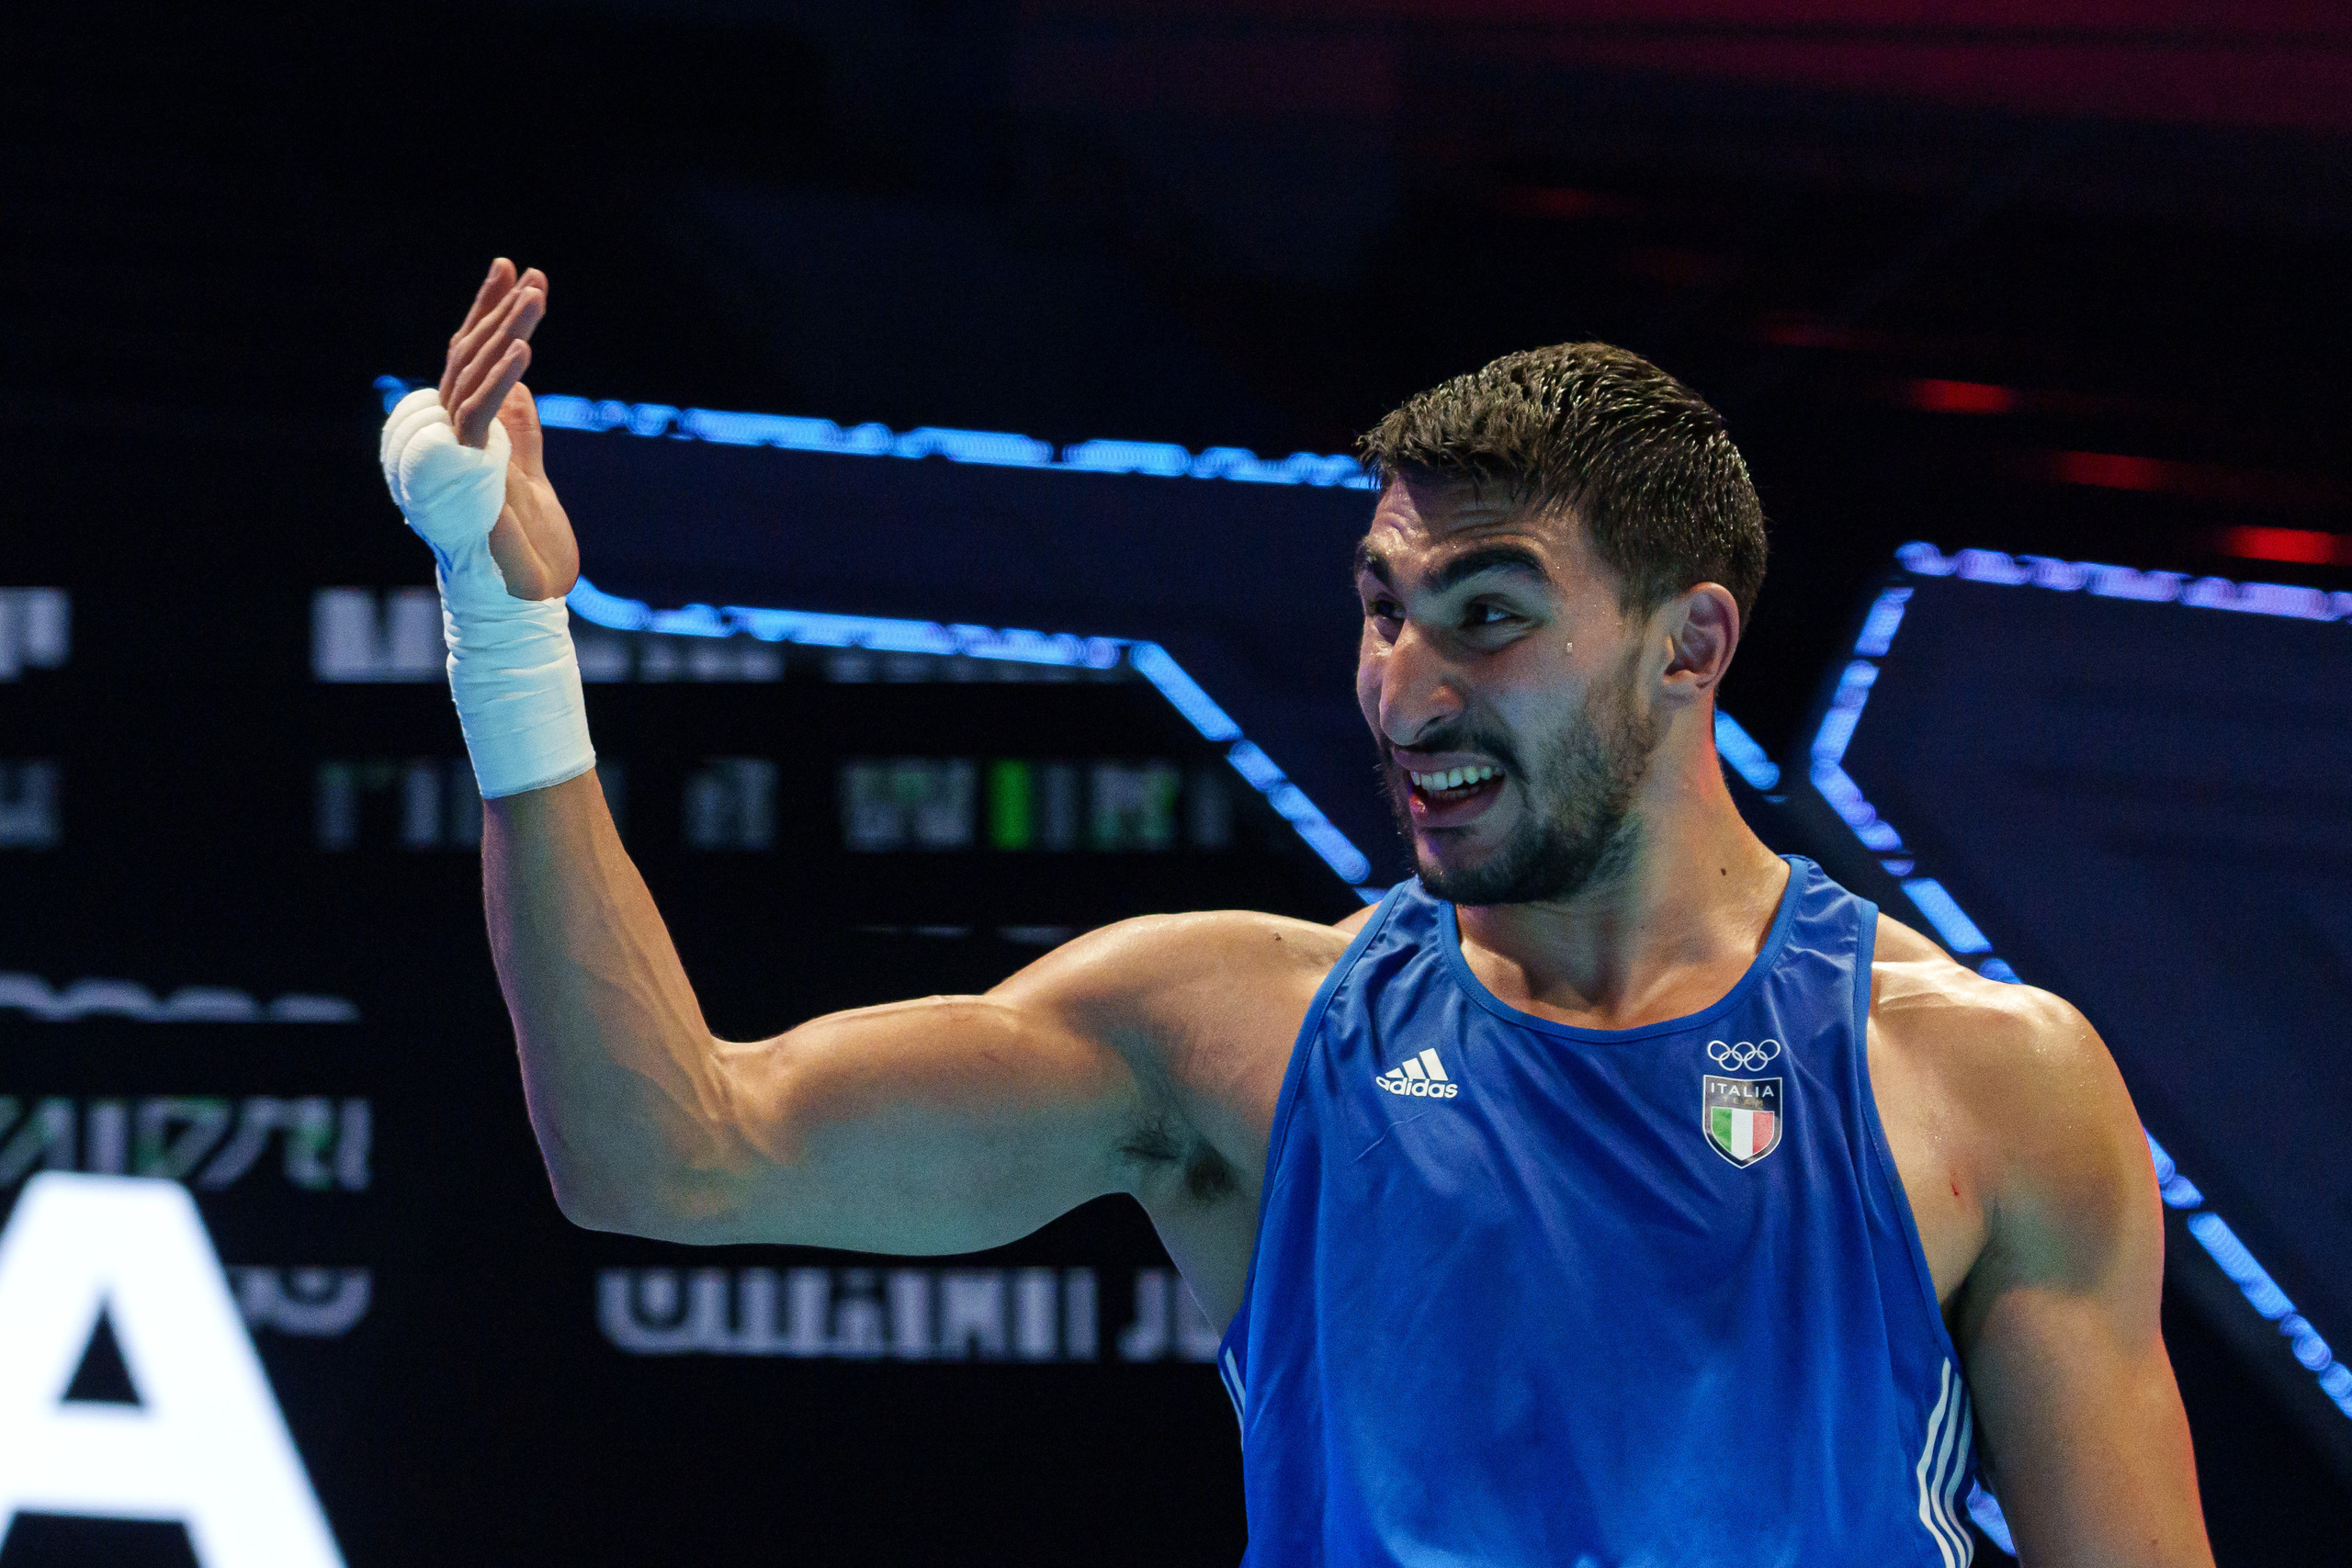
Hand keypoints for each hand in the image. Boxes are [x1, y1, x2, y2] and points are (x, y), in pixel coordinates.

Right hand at [440, 259, 577, 600]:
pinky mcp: (463, 470)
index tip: (514, 272)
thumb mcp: (526, 474)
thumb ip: (516, 430)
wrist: (513, 597)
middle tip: (525, 269)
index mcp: (460, 431)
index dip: (490, 313)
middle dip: (498, 309)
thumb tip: (518, 385)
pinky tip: (524, 348)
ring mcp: (449, 450)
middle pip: (467, 357)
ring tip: (536, 293)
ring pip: (474, 376)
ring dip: (507, 331)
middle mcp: (445, 435)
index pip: (470, 359)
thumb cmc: (519, 547)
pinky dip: (502, 378)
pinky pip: (481, 414)